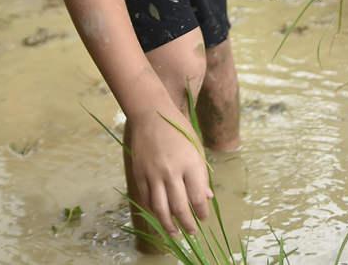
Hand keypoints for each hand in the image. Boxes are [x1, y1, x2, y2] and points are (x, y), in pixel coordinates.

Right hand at [129, 108, 212, 235]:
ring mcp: (153, 174)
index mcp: (190, 164)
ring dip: (168, 224)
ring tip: (174, 233)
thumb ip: (201, 174)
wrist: (150, 114)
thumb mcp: (196, 148)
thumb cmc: (178, 129)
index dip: (202, 212)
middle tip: (192, 232)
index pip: (198, 197)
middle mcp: (172, 171)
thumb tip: (207, 197)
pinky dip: (153, 210)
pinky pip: (147, 199)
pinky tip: (160, 215)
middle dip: (187, 224)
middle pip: (180, 207)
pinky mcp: (139, 174)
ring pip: (160, 208)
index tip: (204, 218)